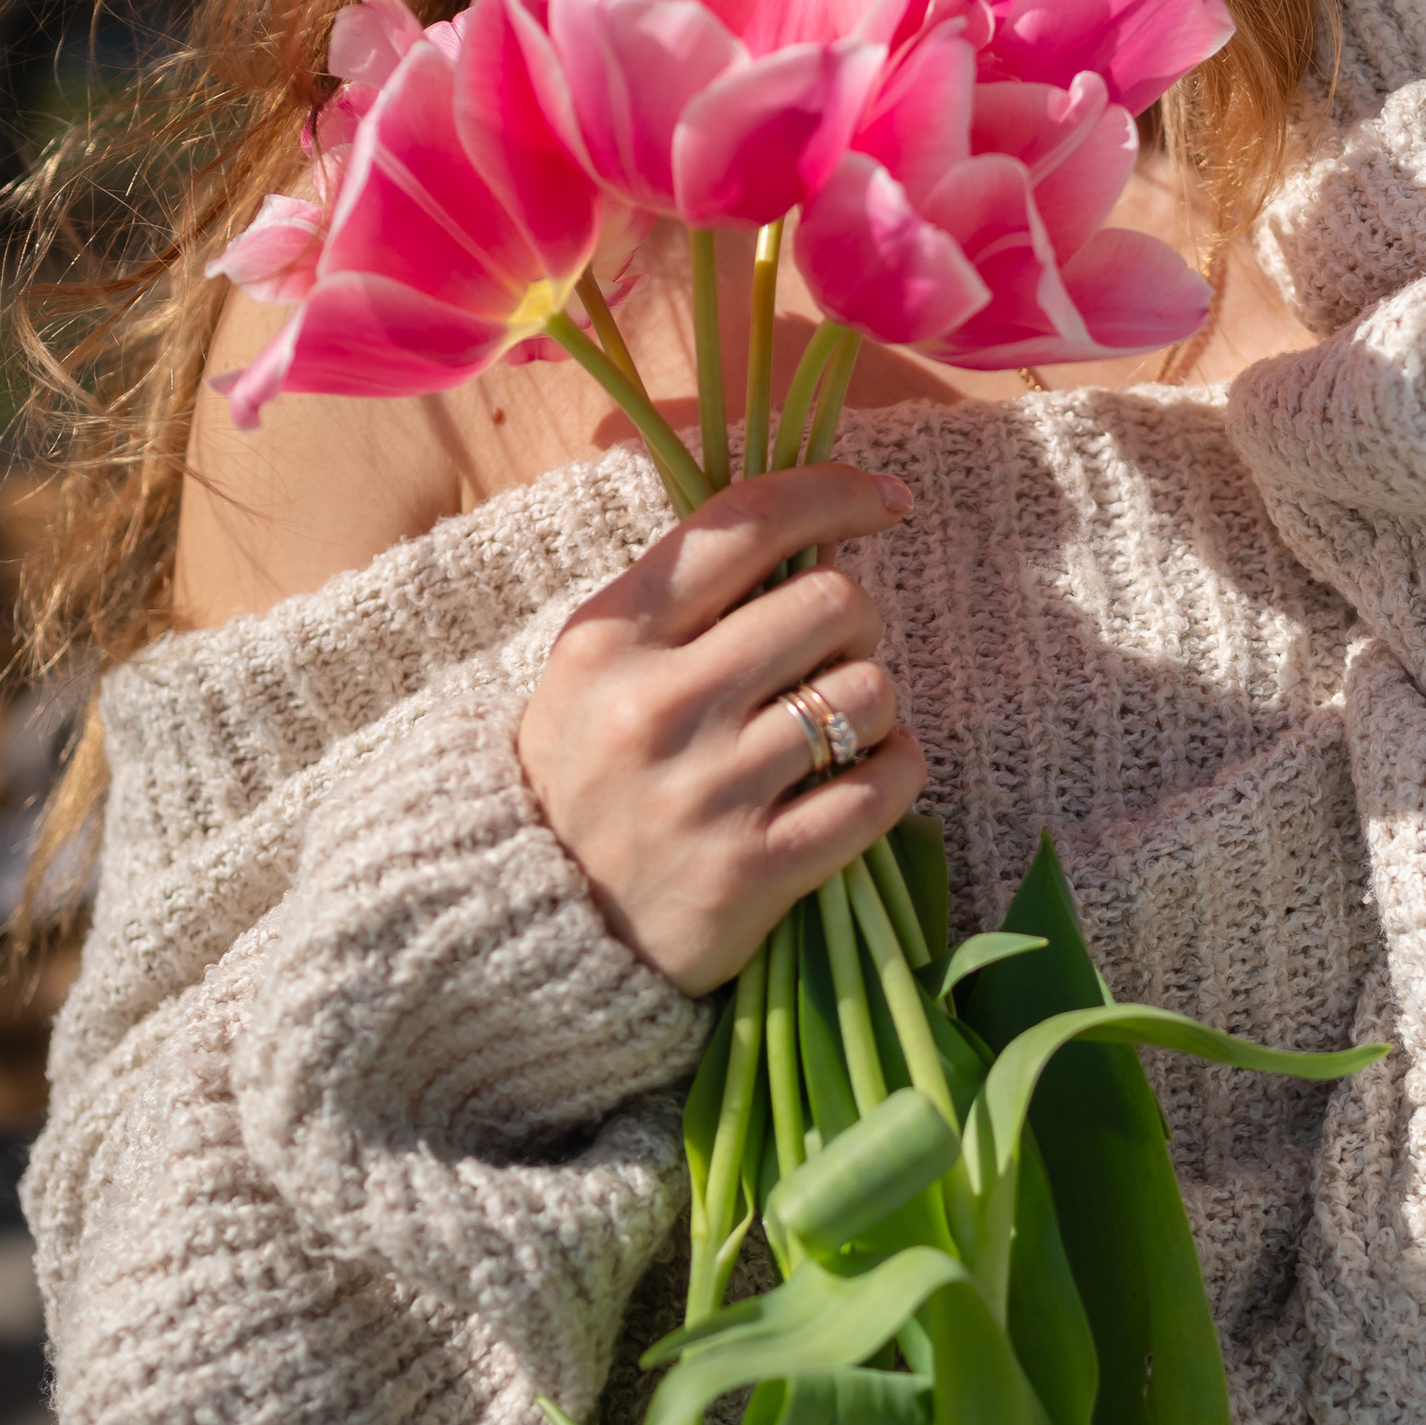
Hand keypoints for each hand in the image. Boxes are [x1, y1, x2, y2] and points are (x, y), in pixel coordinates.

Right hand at [518, 464, 925, 995]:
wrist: (530, 931)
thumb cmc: (585, 777)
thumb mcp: (597, 669)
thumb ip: (688, 601)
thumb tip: (820, 535)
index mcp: (610, 635)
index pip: (744, 523)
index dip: (833, 492)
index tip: (884, 500)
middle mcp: (656, 704)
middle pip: (831, 602)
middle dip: (854, 621)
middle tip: (829, 655)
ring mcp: (707, 790)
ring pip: (869, 693)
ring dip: (874, 704)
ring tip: (835, 727)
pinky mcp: (753, 870)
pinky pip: (883, 787)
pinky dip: (895, 770)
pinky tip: (864, 776)